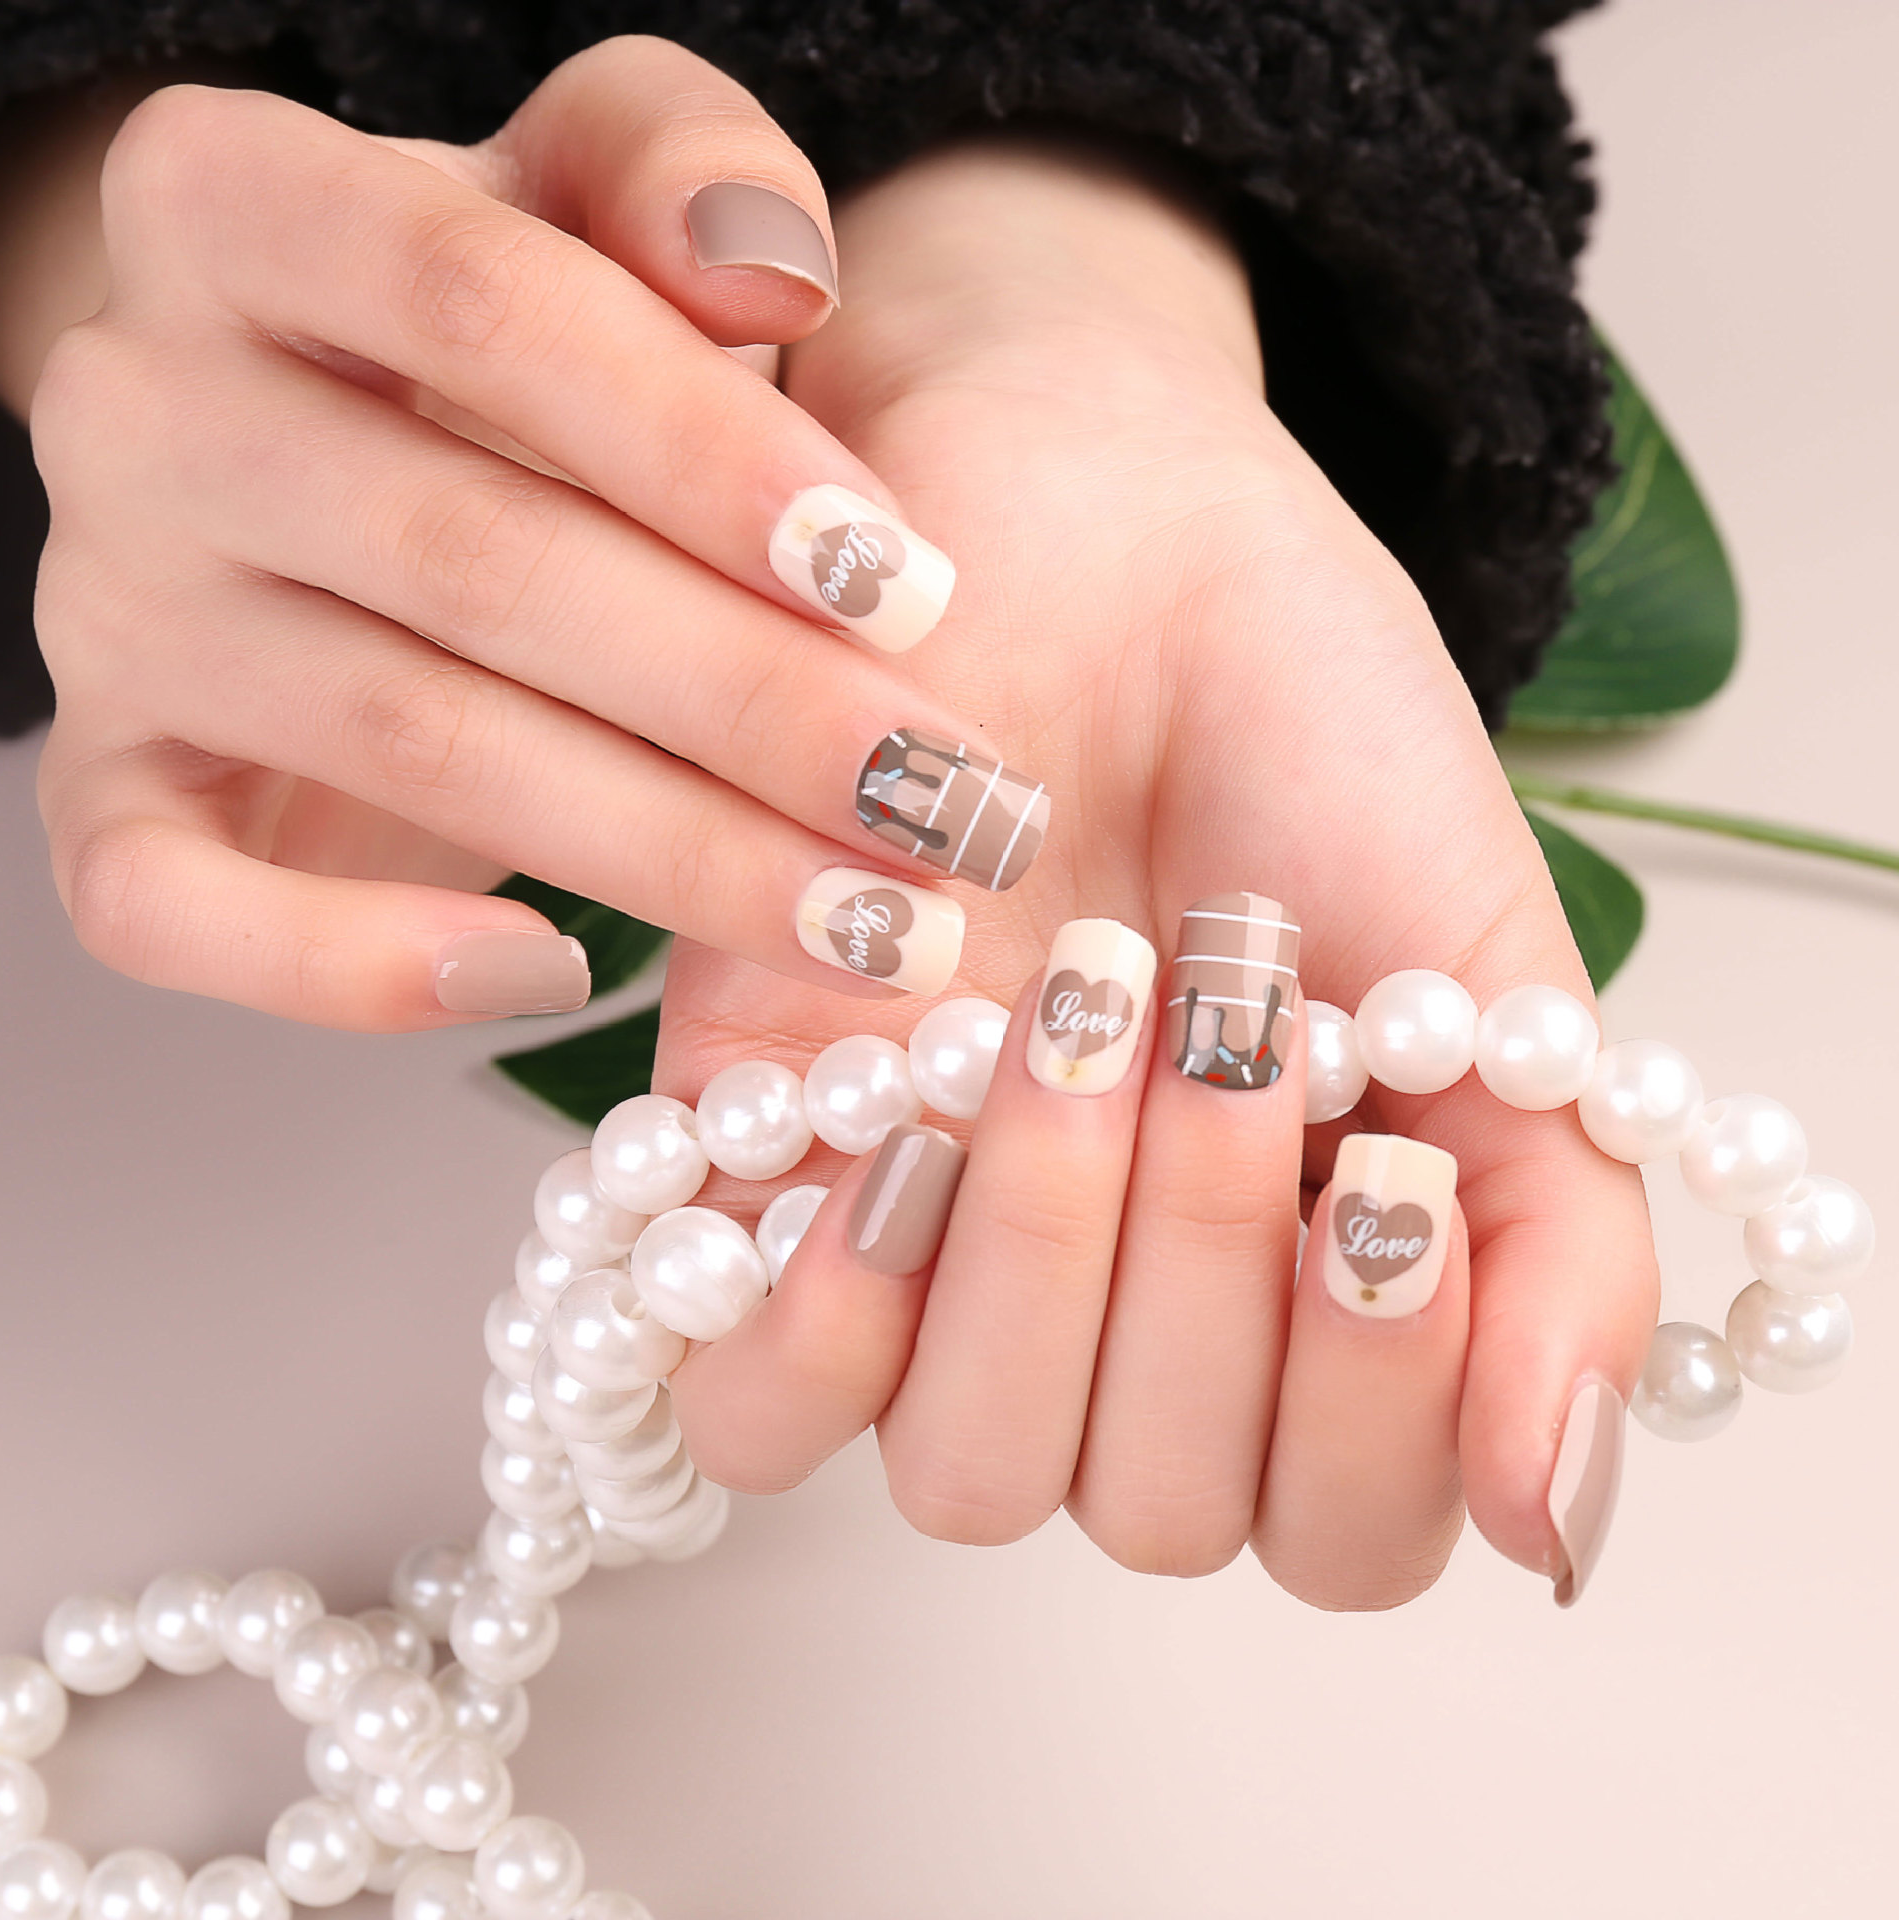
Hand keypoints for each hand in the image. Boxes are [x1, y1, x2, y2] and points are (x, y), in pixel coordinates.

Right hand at [11, 40, 1006, 1027]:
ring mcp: (111, 615)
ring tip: (870, 922)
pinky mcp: (108, 789)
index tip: (906, 586)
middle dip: (747, 701)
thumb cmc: (500, 334)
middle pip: (474, 558)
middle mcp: (138, 405)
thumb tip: (770, 264)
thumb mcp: (587, 201)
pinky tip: (561, 978)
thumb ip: (677, 172)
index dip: (706, 451)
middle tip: (942, 804)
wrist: (335, 449)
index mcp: (235, 203)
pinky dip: (363, 968)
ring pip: (405, 744)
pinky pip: (175, 909)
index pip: (484, 302)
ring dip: (669, 854)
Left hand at [663, 136, 1657, 1608]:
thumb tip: (1548, 1524)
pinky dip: (829, 1325)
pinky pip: (745, 1400)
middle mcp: (1113, 1306)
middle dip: (1216, 1283)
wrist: (1105, 527)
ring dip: (1048, 1273)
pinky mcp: (750, 1162)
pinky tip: (901, 1148)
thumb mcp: (1488, 984)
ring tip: (1077, 1028)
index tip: (1393, 1186)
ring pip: (967, 1478)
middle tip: (1235, 1036)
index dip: (1379, 1416)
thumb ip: (1556, 1252)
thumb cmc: (1303, 739)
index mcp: (1296, 1287)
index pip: (1338, 1530)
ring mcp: (929, 1253)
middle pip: (1154, 1509)